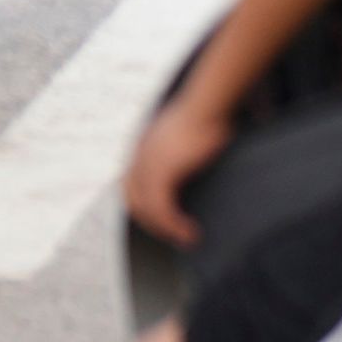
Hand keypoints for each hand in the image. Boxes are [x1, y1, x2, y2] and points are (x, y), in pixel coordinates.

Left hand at [124, 93, 231, 246]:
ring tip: (186, 239)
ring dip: (166, 229)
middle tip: (174, 234)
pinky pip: (162, 211)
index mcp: (143, 148)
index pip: (132, 186)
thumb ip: (183, 145)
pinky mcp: (161, 175)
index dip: (144, 206)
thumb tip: (196, 155)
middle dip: (152, 222)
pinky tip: (190, 232)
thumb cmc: (209, 111)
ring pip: (148, 211)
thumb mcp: (189, 130)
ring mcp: (147, 167)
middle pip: (135, 202)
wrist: (209, 102)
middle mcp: (139, 159)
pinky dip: (174, 226)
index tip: (164, 218)